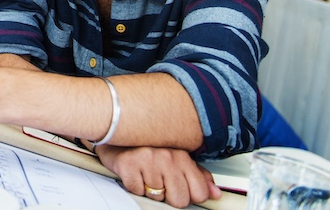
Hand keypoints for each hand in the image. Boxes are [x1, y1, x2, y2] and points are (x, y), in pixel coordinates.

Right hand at [95, 145, 220, 207]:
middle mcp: (167, 157)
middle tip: (159, 181)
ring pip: (157, 197)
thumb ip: (197, 176)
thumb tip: (215, 193)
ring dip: (149, 189)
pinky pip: (137, 190)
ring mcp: (147, 160)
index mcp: (182, 155)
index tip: (179, 187)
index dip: (188, 195)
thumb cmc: (146, 146)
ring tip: (145, 173)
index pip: (199, 192)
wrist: (114, 129)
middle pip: (179, 200)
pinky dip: (134, 186)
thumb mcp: (176, 158)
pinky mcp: (128, 165)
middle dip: (169, 196)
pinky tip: (134, 172)